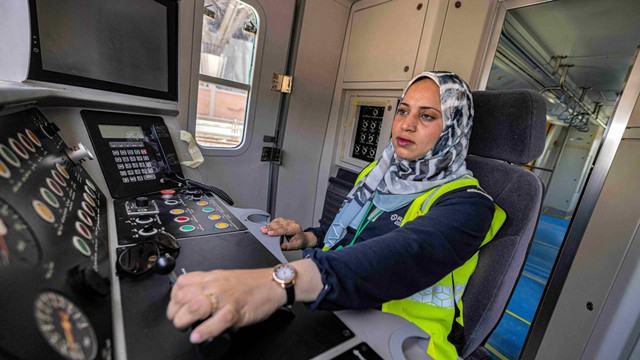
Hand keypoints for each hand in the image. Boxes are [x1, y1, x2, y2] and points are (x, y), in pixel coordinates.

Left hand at [166, 269, 284, 343]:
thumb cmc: (252, 284)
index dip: (173, 298)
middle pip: (184, 296)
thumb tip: (194, 301)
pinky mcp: (237, 309)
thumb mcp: (225, 279)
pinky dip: (205, 330)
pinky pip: (218, 320)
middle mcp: (215, 285)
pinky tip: (199, 336)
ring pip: (195, 305)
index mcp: (211, 277)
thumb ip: (209, 287)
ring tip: (185, 328)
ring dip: (184, 320)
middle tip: (178, 322)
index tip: (174, 308)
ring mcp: (225, 297)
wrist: (274, 283)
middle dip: (175, 313)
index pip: (182, 283)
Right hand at [260, 217, 316, 249]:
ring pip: (278, 221)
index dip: (276, 231)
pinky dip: (272, 223)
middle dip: (270, 227)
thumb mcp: (295, 246)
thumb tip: (279, 247)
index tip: (269, 233)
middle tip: (263, 230)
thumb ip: (287, 246)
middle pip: (280, 224)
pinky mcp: (285, 221)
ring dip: (270, 225)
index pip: (284, 229)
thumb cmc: (300, 241)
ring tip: (263, 228)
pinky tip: (267, 226)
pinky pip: (278, 220)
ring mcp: (288, 221)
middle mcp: (292, 223)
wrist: (303, 238)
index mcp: (296, 229)